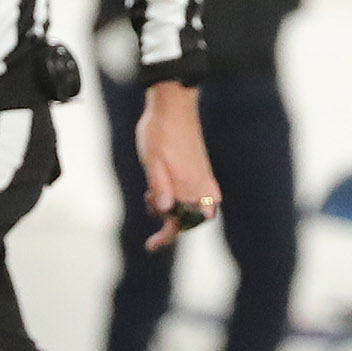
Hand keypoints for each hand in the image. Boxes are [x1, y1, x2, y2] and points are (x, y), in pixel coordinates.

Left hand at [134, 81, 221, 252]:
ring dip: (175, 208)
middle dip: (171, 222)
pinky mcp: (201, 168)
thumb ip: (160, 186)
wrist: (173, 105)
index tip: (153, 245)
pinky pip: (200, 193)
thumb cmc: (159, 131)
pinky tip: (167, 188)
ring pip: (194, 206)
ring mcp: (202, 176)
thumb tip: (167, 211)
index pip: (181, 220)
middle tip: (149, 203)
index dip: (167, 236)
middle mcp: (199, 183)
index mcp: (187, 184)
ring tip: (153, 193)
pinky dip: (184, 198)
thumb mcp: (152, 160)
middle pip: (190, 218)